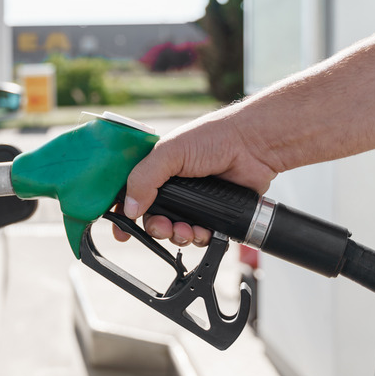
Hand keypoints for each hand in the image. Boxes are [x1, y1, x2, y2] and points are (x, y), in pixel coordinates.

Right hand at [113, 106, 277, 246]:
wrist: (254, 146)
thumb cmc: (213, 138)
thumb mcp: (169, 152)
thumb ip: (144, 178)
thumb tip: (128, 208)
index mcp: (157, 170)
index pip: (131, 194)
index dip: (123, 213)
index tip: (120, 231)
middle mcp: (172, 187)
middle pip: (151, 218)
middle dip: (154, 227)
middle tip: (162, 226)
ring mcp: (192, 202)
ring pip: (173, 230)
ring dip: (176, 235)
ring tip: (185, 229)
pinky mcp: (212, 214)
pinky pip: (197, 235)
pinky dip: (197, 237)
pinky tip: (201, 230)